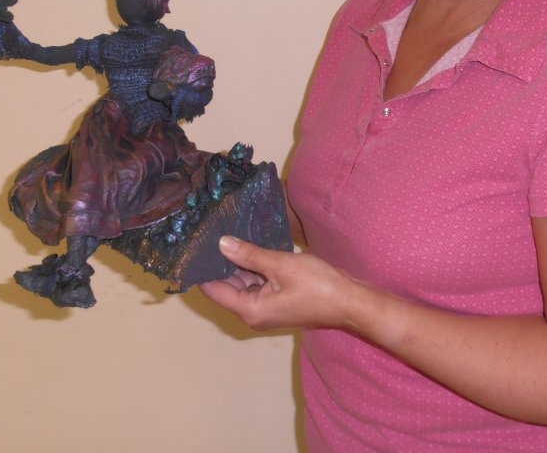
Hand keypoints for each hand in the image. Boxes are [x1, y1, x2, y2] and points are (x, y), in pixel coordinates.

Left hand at [198, 236, 358, 330]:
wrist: (351, 301)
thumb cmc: (317, 285)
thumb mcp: (281, 265)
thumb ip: (250, 255)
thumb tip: (222, 244)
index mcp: (250, 309)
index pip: (214, 290)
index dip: (204, 269)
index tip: (195, 246)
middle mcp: (254, 312)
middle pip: (228, 287)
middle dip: (221, 263)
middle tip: (211, 233)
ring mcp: (267, 307)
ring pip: (244, 283)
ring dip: (239, 263)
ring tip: (228, 234)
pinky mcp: (279, 300)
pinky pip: (259, 283)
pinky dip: (254, 267)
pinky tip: (252, 245)